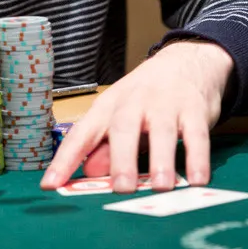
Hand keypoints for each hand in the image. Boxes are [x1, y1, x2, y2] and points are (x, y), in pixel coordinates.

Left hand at [41, 41, 232, 192]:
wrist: (187, 60)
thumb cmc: (146, 97)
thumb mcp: (121, 117)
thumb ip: (106, 146)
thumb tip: (89, 173)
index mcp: (108, 106)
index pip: (81, 134)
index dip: (64, 160)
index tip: (50, 186)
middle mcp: (134, 102)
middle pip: (123, 128)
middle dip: (121, 159)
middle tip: (121, 189)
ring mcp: (166, 104)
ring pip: (161, 130)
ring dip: (161, 159)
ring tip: (161, 187)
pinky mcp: (194, 109)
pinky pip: (196, 134)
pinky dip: (198, 156)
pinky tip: (197, 179)